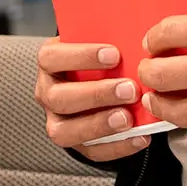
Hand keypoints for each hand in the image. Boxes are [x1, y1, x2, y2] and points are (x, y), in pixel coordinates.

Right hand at [33, 40, 151, 161]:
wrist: (100, 81)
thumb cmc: (102, 59)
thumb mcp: (101, 44)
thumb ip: (112, 40)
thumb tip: (136, 35)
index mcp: (50, 62)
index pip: (51, 57)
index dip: (81, 56)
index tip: (114, 55)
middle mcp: (47, 92)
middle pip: (59, 98)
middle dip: (96, 94)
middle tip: (128, 90)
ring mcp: (57, 120)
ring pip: (65, 131)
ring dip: (99, 124)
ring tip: (128, 118)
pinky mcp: (75, 143)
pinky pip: (90, 150)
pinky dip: (117, 146)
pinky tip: (139, 137)